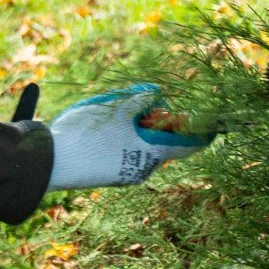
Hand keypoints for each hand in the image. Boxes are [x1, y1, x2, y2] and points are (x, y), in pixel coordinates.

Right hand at [45, 84, 210, 190]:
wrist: (53, 163)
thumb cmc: (89, 134)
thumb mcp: (119, 107)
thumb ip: (143, 97)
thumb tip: (158, 94)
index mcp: (153, 153)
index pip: (189, 143)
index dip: (203, 130)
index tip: (215, 121)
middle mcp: (144, 168)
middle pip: (164, 141)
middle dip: (161, 120)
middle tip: (150, 103)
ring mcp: (127, 173)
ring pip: (143, 145)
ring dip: (140, 127)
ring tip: (122, 110)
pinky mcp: (111, 174)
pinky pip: (127, 152)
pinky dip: (126, 137)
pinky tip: (107, 125)